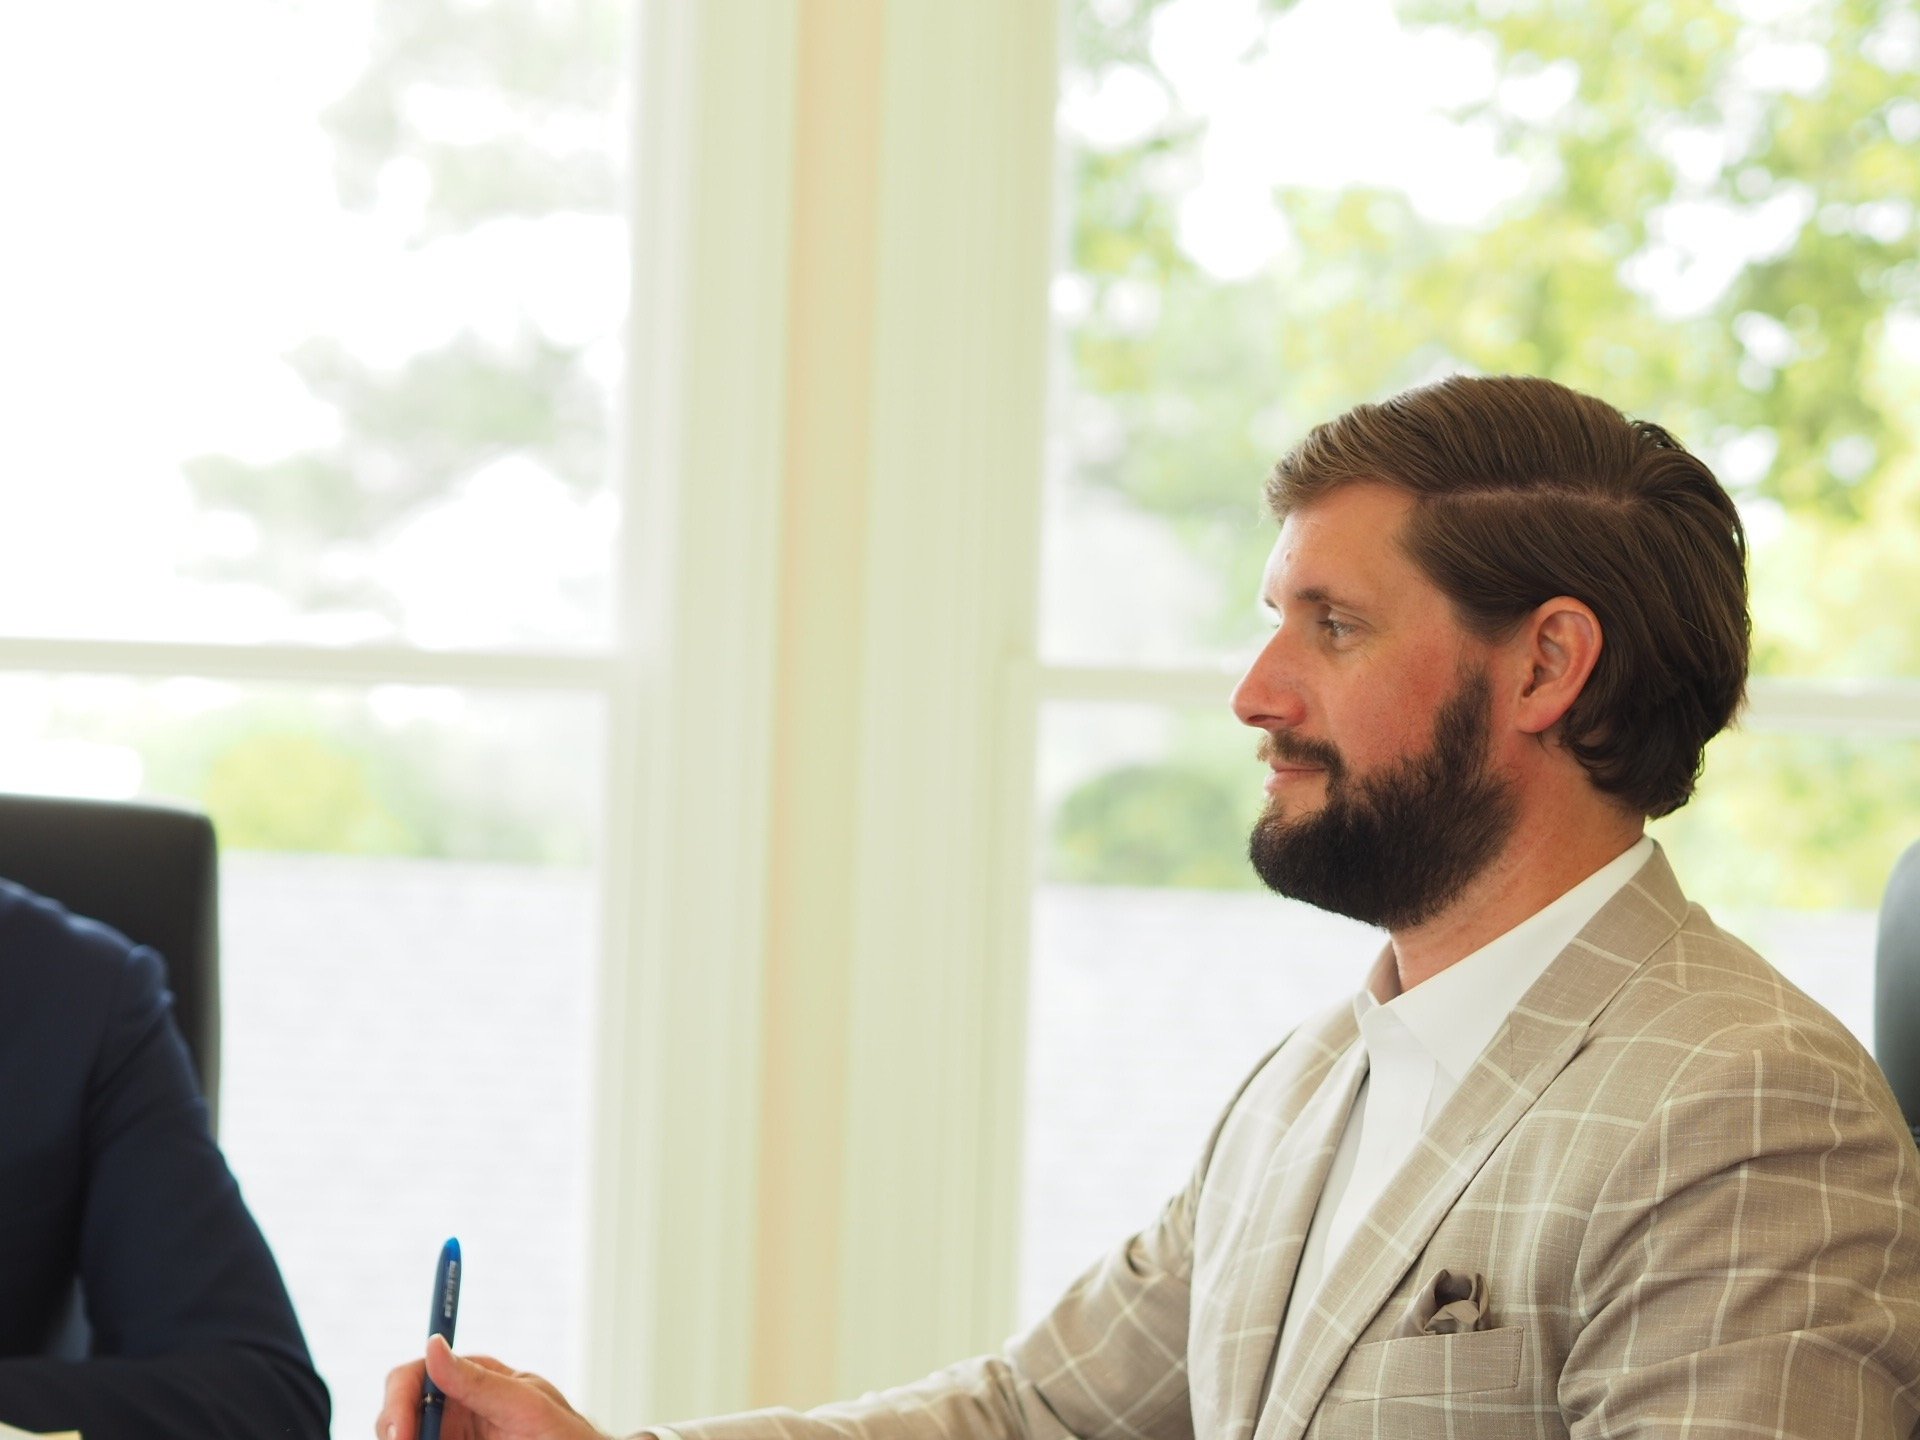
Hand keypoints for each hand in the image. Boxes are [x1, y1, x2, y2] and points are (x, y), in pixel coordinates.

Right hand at [377, 1336, 611, 1439]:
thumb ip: (480, 1381)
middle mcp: (452, 1410)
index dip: (398, 1401)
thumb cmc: (566, 1436)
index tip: (400, 1433)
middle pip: (396, 1417)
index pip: (413, 1377)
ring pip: (404, 1436)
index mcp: (469, 1380)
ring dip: (406, 1439)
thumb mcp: (527, 1406)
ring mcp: (450, 1437)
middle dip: (395, 1433)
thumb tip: (434, 1344)